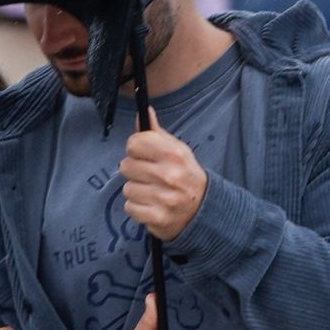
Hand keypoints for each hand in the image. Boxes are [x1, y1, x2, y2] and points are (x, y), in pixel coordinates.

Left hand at [121, 108, 207, 240]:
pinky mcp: (157, 217)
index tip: (143, 155)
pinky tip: (151, 204)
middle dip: (134, 171)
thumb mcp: (177, 150)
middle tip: (149, 176)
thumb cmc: (185, 175)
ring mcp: (164, 198)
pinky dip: (137, 207)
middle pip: (126, 166)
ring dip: (136, 190)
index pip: (134, 143)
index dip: (136, 149)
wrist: (203, 209)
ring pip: (127, 188)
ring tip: (152, 191)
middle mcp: (169, 175)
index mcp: (174, 154)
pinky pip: (129, 207)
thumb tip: (145, 112)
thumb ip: (156, 133)